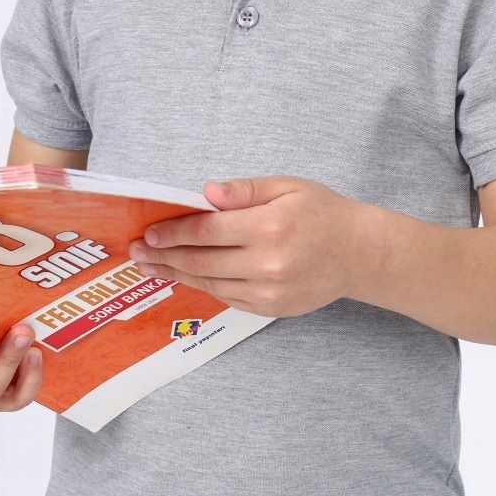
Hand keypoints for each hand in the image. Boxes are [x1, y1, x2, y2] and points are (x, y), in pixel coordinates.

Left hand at [128, 175, 371, 318]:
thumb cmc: (321, 213)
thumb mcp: (287, 186)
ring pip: (210, 283)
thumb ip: (244, 191)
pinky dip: (203, 286)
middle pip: (202, 261)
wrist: (358, 253)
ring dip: (177, 275)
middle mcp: (269, 263)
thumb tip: (205, 193)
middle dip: (164, 256)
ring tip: (152, 266)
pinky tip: (185, 276)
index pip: (208, 232)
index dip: (173, 232)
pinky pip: (227, 297)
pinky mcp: (271, 309)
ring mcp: (270, 291)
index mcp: (271, 227)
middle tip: (137, 252)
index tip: (149, 232)